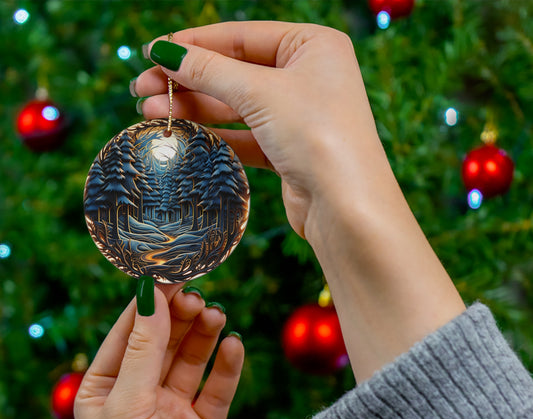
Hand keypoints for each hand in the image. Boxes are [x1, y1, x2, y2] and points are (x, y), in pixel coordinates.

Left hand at [75, 284, 243, 418]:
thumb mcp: (127, 404)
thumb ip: (144, 349)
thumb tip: (152, 296)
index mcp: (106, 387)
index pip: (130, 332)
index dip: (150, 303)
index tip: (172, 274)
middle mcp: (140, 395)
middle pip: (164, 341)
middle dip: (181, 317)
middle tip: (198, 297)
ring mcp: (173, 410)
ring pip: (192, 360)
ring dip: (204, 336)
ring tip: (217, 316)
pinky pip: (218, 388)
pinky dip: (228, 366)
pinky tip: (234, 347)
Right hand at [134, 21, 383, 238]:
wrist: (346, 207)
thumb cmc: (316, 135)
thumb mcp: (260, 92)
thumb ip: (210, 71)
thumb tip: (165, 52)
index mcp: (312, 45)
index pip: (241, 36)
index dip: (194, 44)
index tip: (153, 52)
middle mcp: (308, 77)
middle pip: (235, 72)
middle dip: (188, 80)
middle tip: (142, 89)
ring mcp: (299, 115)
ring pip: (237, 106)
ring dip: (195, 109)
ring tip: (150, 113)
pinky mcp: (289, 150)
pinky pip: (245, 136)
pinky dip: (215, 135)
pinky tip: (184, 135)